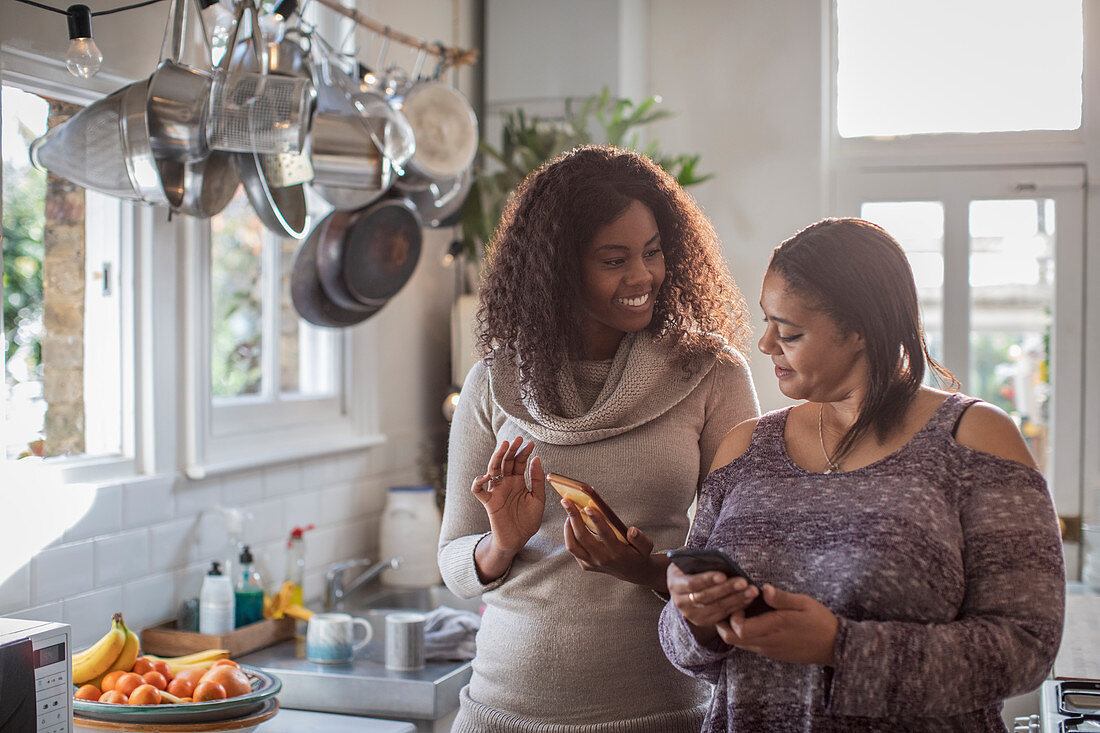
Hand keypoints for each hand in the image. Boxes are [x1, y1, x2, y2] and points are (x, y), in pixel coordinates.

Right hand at [472, 437, 545, 553]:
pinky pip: (478, 491)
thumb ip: (537, 481)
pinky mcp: (489, 502)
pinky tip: (485, 476)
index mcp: (518, 481)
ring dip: (497, 457)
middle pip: (505, 462)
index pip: (519, 462)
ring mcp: (496, 491)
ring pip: (492, 469)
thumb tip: (536, 459)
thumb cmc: (528, 521)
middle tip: (517, 439)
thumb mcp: (538, 499)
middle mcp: (506, 483)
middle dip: (511, 450)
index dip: (524, 452)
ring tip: (504, 446)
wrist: (518, 540)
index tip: (531, 444)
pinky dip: (478, 482)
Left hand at [561, 498, 659, 586]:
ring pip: (573, 546)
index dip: (596, 519)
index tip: (588, 506)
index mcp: (617, 552)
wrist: (633, 572)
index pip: (604, 534)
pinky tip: (571, 524)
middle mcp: (602, 558)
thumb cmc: (638, 555)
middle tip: (567, 502)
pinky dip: (569, 536)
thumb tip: (632, 531)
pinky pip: (573, 550)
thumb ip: (641, 539)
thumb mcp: (646, 547)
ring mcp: (592, 563)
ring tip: (568, 512)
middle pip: (582, 538)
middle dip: (573, 517)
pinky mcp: (586, 565)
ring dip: (567, 527)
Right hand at [667, 563, 759, 629]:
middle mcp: (680, 602)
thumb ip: (700, 563)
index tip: (723, 575)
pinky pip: (722, 615)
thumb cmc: (691, 568)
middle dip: (727, 589)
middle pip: (706, 597)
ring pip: (716, 608)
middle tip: (744, 582)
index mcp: (674, 583)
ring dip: (736, 599)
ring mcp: (691, 614)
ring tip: (751, 590)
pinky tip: (748, 599)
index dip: (707, 579)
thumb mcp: (690, 562)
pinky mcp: (702, 622)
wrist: (684, 587)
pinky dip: (736, 607)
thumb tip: (721, 561)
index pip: (692, 583)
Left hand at [716, 584, 837, 665]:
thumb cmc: (820, 622)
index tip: (741, 601)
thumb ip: (782, 598)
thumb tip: (765, 589)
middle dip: (724, 622)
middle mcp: (767, 642)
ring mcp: (768, 650)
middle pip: (731, 639)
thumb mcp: (804, 603)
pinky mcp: (771, 653)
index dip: (732, 614)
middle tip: (733, 605)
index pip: (738, 629)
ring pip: (738, 644)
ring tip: (742, 611)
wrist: (833, 646)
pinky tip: (752, 620)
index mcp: (774, 628)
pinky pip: (749, 646)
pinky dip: (743, 634)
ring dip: (733, 628)